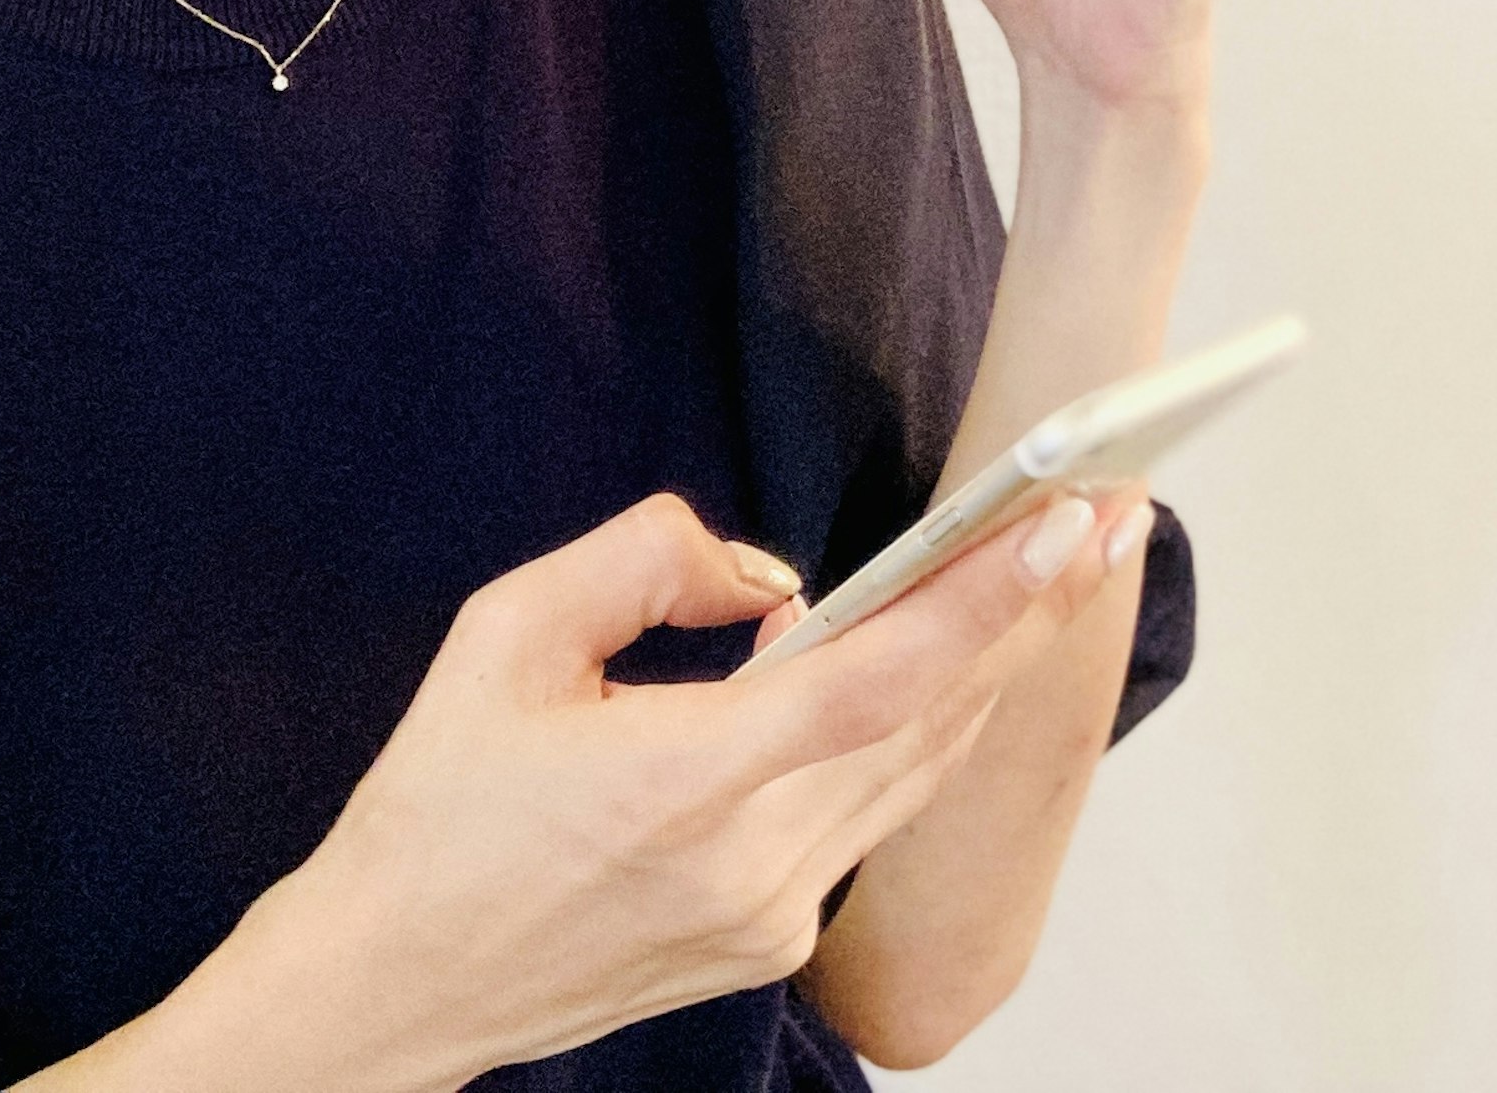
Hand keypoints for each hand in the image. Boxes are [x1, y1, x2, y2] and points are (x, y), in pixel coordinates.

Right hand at [74, 488, 1137, 1092]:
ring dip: (986, 667)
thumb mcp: (503, 638)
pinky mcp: (772, 940)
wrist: (390, 986)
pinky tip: (924, 657)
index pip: (879, 682)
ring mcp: (771, 918)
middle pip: (931, 723)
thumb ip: (645, 564)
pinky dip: (907, 729)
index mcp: (681, 786)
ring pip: (914, 771)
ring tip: (1052, 564)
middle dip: (1027, 612)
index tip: (1069, 524)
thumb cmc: (435, 810)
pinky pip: (868, 812)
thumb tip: (771, 573)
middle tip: (1106, 511)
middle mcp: (750, 867)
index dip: (987, 601)